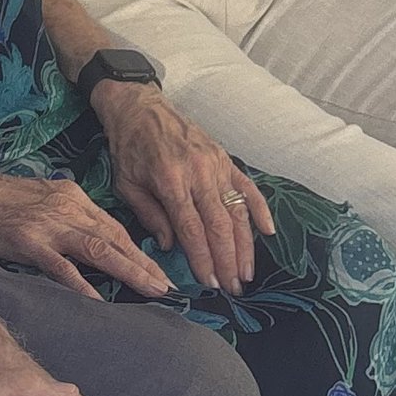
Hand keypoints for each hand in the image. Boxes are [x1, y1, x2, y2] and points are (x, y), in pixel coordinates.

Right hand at [0, 156, 172, 299]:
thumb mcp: (41, 198)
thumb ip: (68, 216)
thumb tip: (90, 239)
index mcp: (73, 196)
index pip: (114, 227)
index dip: (139, 250)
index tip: (158, 270)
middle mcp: (67, 207)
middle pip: (115, 238)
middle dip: (144, 263)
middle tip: (167, 286)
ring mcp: (48, 224)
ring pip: (99, 250)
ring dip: (129, 271)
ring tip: (151, 290)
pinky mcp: (28, 241)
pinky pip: (62, 267)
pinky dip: (83, 285)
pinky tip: (100, 301)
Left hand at [91, 86, 273, 294]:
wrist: (139, 106)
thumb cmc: (128, 146)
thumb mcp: (127, 183)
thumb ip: (149, 215)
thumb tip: (170, 246)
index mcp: (171, 180)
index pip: (192, 229)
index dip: (203, 258)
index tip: (210, 283)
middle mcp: (199, 172)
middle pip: (220, 225)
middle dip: (228, 260)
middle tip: (234, 288)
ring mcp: (217, 164)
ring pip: (237, 211)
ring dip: (245, 245)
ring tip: (246, 273)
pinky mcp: (226, 158)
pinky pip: (248, 187)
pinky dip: (260, 209)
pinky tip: (268, 232)